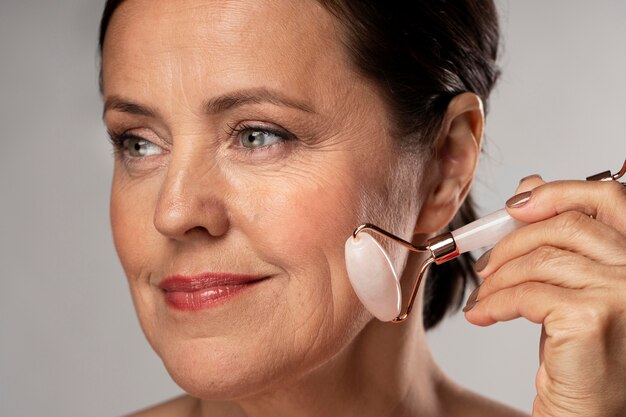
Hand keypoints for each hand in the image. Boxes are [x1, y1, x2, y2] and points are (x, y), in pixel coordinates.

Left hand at [463, 175, 625, 416]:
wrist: (588, 411)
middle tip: (485, 265)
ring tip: (482, 296)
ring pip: (539, 259)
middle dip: (512, 241)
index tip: (514, 206)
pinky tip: (482, 315)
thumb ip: (559, 238)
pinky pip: (525, 292)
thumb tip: (529, 184)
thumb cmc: (583, 353)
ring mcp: (621, 291)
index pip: (609, 198)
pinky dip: (494, 302)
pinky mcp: (590, 316)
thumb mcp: (572, 286)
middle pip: (565, 225)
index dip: (558, 192)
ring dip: (498, 277)